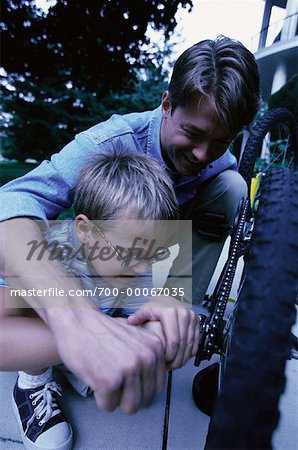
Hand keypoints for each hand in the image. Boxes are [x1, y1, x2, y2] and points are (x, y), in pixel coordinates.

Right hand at [51, 308, 165, 413]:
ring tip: (105, 376)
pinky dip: (99, 397)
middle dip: (126, 395)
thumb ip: (148, 357)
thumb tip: (152, 386)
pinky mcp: (110, 381)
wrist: (75, 322)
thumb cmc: (101, 331)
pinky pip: (108, 406)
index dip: (139, 388)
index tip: (125, 377)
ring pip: (129, 407)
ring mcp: (130, 369)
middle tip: (112, 377)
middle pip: (144, 400)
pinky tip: (95, 377)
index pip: (157, 387)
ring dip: (114, 398)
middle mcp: (147, 358)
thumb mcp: (135, 337)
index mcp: (156, 348)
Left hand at [127, 296, 199, 368]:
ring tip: (175, 364)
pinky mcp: (197, 322)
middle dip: (177, 359)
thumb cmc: (157, 306)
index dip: (170, 355)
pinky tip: (182, 356)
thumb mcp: (147, 309)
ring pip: (190, 344)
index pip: (174, 341)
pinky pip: (196, 341)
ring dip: (184, 357)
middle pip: (183, 344)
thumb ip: (139, 316)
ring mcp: (192, 318)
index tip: (164, 361)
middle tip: (170, 366)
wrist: (169, 297)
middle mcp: (184, 314)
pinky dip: (190, 352)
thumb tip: (130, 321)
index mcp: (171, 313)